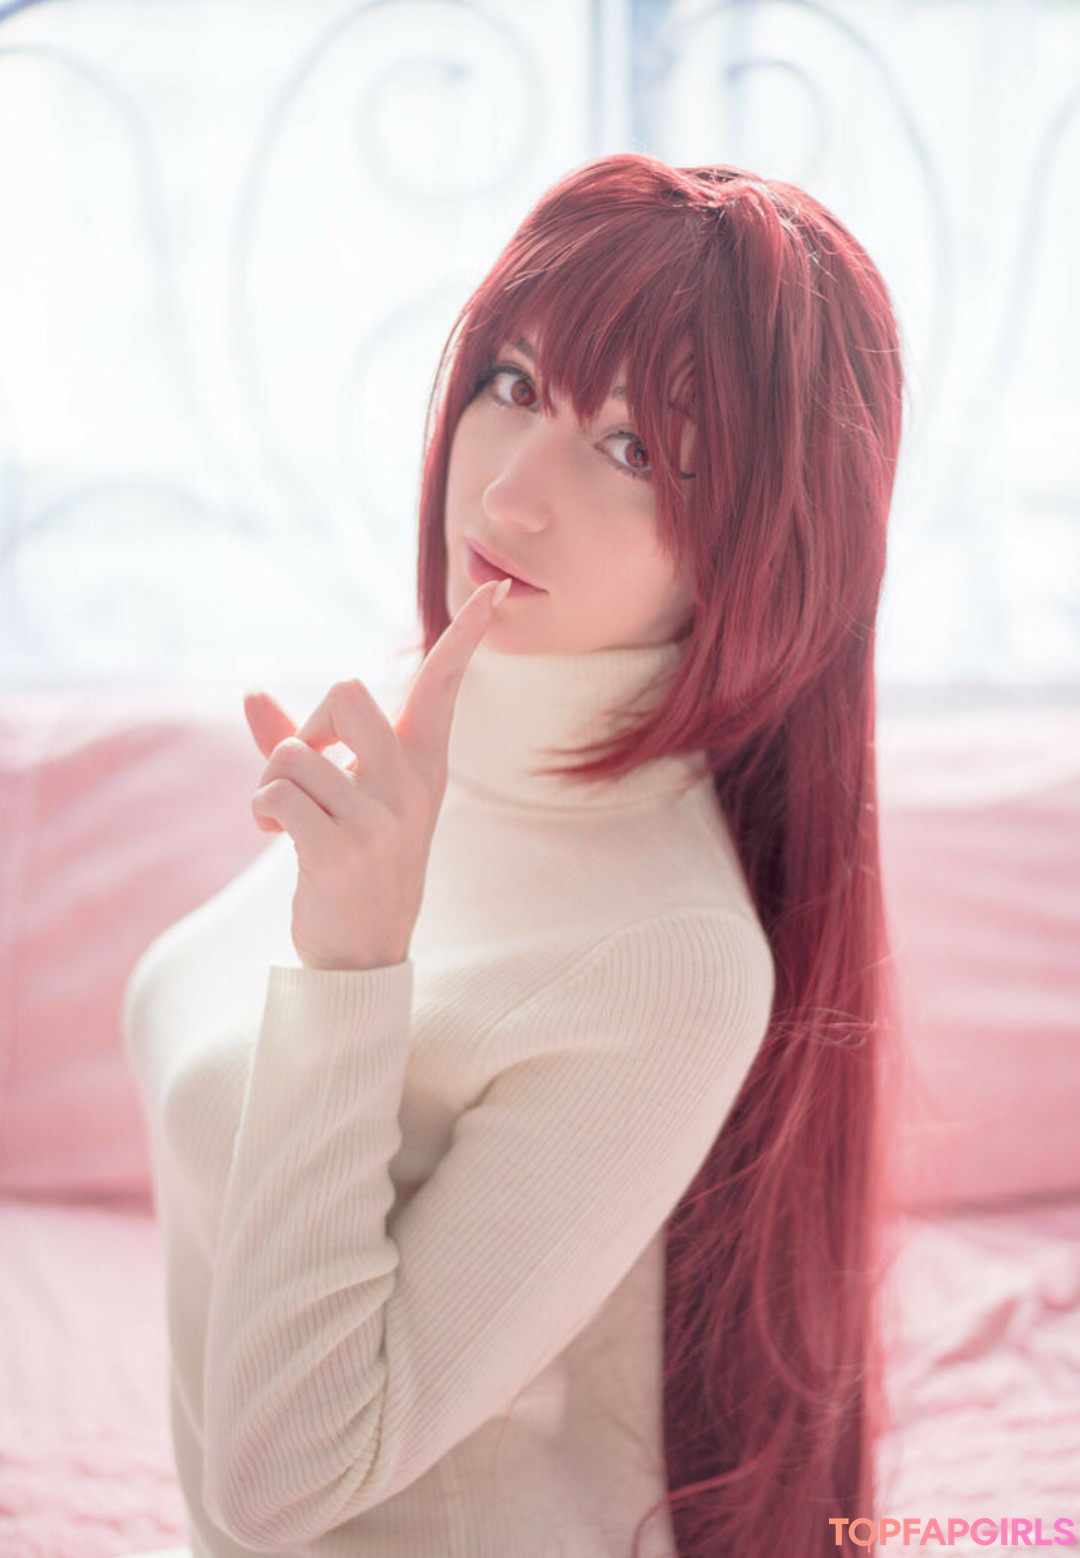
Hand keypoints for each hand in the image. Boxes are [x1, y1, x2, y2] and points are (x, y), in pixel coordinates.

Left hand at [242, 577, 510, 970]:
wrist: (361, 954)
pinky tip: (272, 833)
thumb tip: (250, 693)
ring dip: (270, 782)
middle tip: (304, 766)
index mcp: (424, 766)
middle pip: (346, 692)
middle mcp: (411, 786)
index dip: (464, 638)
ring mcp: (381, 820)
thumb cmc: (353, 864)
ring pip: (295, 751)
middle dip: (308, 726)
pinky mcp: (342, 852)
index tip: (494, 593)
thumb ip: (301, 745)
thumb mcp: (342, 799)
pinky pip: (277, 793)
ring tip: (280, 817)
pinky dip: (261, 809)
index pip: (445, 688)